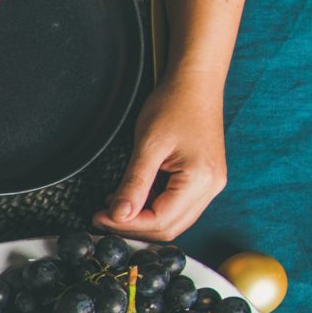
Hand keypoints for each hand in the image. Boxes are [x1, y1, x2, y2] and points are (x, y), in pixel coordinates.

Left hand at [93, 72, 226, 239]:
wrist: (195, 84)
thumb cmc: (174, 105)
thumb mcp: (148, 146)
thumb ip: (133, 184)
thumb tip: (117, 216)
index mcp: (201, 180)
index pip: (160, 221)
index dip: (126, 224)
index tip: (100, 217)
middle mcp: (211, 187)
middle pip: (169, 228)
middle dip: (132, 227)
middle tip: (103, 217)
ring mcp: (210, 185)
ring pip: (173, 221)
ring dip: (142, 220)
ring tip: (113, 208)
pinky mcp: (203, 180)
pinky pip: (177, 206)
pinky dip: (152, 208)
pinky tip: (131, 198)